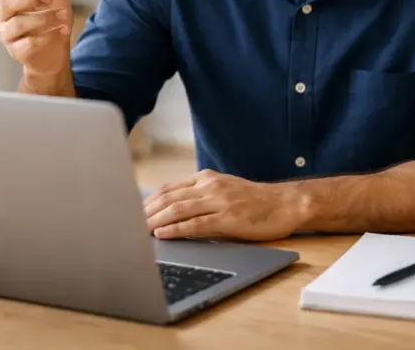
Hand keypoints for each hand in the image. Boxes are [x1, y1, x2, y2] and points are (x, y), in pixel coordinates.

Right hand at [0, 0, 73, 76]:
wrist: (58, 50)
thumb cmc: (52, 15)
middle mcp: (4, 14)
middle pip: (9, 3)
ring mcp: (7, 34)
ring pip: (19, 24)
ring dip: (45, 20)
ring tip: (63, 18)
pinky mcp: (16, 51)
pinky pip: (27, 43)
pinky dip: (46, 37)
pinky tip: (59, 33)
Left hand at [143, 169, 302, 241]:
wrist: (286, 203)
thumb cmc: (255, 201)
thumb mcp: (224, 190)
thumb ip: (200, 196)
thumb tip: (171, 209)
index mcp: (206, 178)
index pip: (169, 188)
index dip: (148, 201)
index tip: (132, 212)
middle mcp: (210, 186)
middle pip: (169, 198)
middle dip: (146, 212)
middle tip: (128, 224)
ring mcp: (220, 202)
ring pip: (178, 210)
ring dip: (155, 221)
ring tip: (139, 231)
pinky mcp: (229, 219)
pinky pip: (196, 224)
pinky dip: (176, 230)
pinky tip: (163, 235)